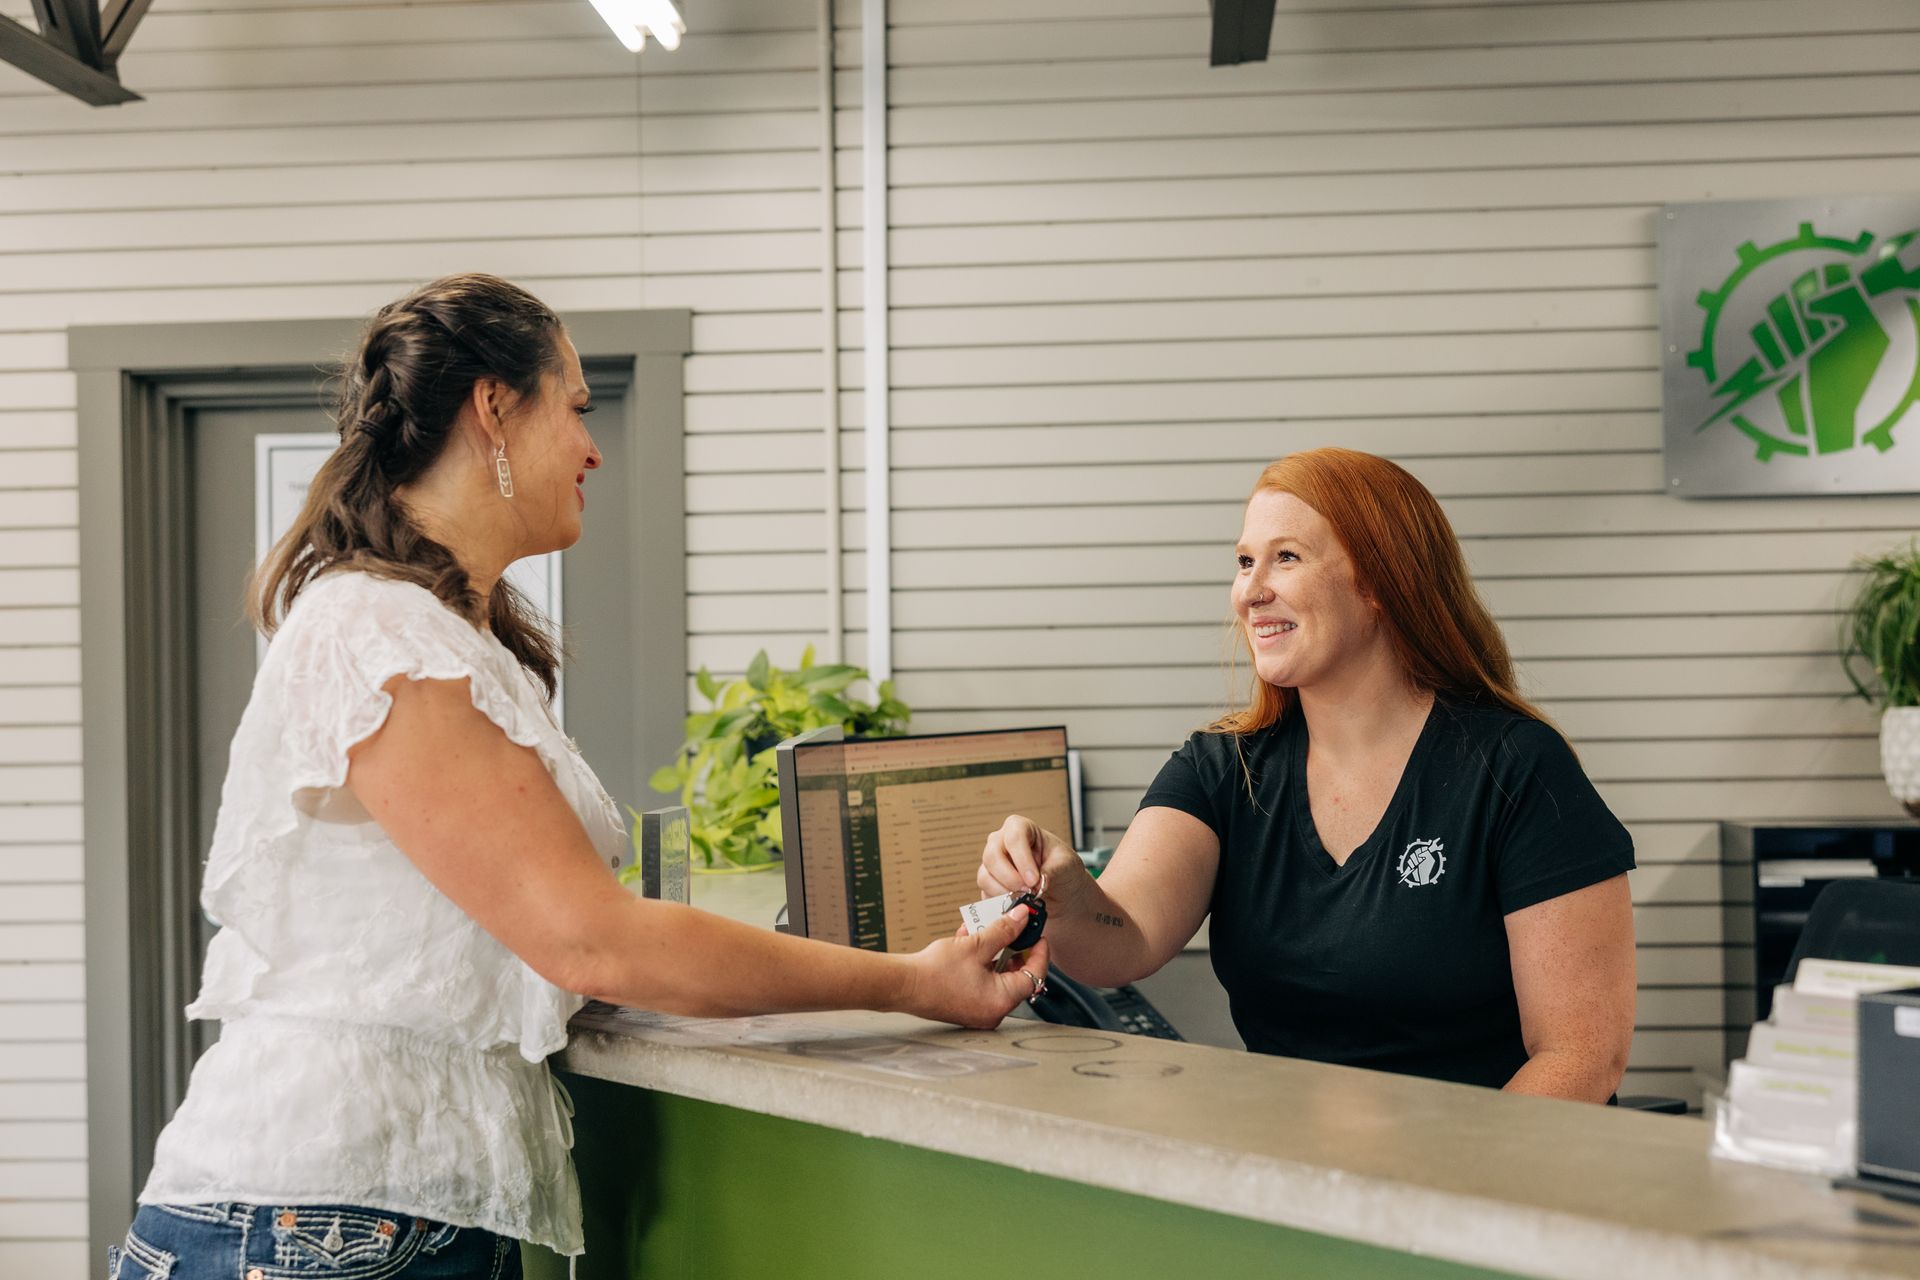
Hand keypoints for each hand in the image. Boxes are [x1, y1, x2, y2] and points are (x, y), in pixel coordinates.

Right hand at [902, 907, 1052, 1028]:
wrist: (903, 985)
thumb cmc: (935, 972)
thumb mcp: (976, 945)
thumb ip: (1003, 930)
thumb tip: (1022, 918)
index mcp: (1001, 1000)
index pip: (1034, 976)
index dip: (1039, 953)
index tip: (1038, 936)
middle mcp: (993, 1011)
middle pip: (1016, 977)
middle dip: (1014, 949)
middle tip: (1015, 931)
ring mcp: (978, 1010)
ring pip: (997, 977)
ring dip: (994, 952)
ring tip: (986, 931)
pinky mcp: (965, 1005)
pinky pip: (982, 982)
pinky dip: (980, 963)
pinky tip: (969, 942)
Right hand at [978, 814, 1090, 913]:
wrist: (1061, 892)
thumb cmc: (1063, 869)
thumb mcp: (1066, 865)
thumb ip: (1053, 871)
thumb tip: (1038, 882)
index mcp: (1021, 828)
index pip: (1014, 837)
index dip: (1022, 859)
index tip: (1034, 879)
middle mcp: (1001, 843)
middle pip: (993, 856)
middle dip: (1010, 878)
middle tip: (1028, 892)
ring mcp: (992, 864)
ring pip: (985, 876)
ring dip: (1005, 892)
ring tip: (1025, 900)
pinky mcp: (989, 884)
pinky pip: (985, 894)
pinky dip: (1000, 903)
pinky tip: (1017, 905)